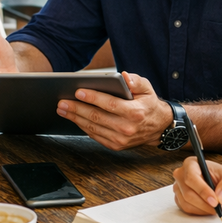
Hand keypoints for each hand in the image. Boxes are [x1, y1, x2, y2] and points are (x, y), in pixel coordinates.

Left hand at [54, 72, 171, 149]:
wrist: (158, 127)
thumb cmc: (148, 104)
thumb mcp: (147, 88)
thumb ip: (136, 81)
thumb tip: (124, 76)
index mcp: (135, 112)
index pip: (110, 104)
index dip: (93, 97)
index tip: (78, 91)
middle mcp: (127, 128)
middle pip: (97, 117)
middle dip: (77, 109)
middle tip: (62, 102)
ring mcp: (121, 139)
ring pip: (93, 128)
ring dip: (75, 118)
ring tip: (63, 109)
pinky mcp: (116, 146)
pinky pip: (95, 136)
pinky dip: (83, 127)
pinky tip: (74, 118)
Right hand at [172, 156, 221, 215]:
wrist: (219, 182)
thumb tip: (220, 197)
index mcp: (190, 164)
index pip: (191, 178)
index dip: (203, 191)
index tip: (215, 201)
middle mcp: (180, 175)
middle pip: (188, 194)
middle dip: (205, 205)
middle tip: (220, 208)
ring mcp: (178, 187)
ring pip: (187, 204)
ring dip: (204, 210)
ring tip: (219, 208)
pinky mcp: (179, 198)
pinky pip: (187, 209)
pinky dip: (200, 212)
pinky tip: (211, 209)